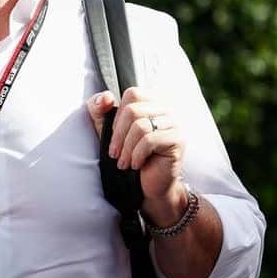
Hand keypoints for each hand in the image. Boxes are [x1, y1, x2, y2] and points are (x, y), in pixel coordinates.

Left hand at [86, 87, 186, 220]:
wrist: (146, 183)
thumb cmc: (127, 153)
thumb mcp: (105, 128)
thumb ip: (99, 108)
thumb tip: (105, 97)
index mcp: (151, 101)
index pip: (132, 94)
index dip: (118, 116)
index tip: (114, 135)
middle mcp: (166, 108)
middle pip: (133, 110)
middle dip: (118, 135)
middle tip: (114, 153)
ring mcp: (174, 123)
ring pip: (141, 127)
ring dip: (126, 148)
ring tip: (123, 162)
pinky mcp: (178, 140)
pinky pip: (149, 141)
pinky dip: (137, 155)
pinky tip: (136, 164)